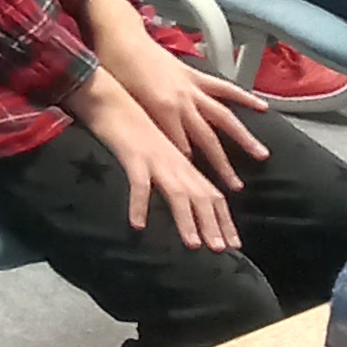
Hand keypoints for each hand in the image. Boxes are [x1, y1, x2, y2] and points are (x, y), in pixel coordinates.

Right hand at [71, 66, 242, 249]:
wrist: (113, 96)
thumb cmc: (133, 123)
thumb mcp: (159, 149)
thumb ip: (173, 172)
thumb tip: (182, 197)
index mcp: (184, 162)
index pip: (213, 195)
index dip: (224, 220)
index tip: (234, 245)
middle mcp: (177, 162)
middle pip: (202, 196)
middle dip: (214, 224)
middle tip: (223, 250)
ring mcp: (157, 159)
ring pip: (177, 193)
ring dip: (187, 220)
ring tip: (194, 245)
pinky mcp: (134, 156)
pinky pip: (138, 184)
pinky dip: (139, 204)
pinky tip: (137, 226)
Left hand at [91, 2, 267, 177]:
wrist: (121, 40)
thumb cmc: (116, 73)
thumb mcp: (126, 105)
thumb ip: (146, 128)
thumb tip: (160, 151)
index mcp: (163, 111)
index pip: (181, 150)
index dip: (190, 170)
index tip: (201, 189)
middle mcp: (183, 102)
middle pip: (207, 140)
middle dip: (222, 166)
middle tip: (236, 187)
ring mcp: (193, 89)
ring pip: (224, 117)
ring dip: (244, 137)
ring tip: (262, 154)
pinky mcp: (196, 76)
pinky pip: (224, 88)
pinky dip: (244, 97)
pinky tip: (262, 108)